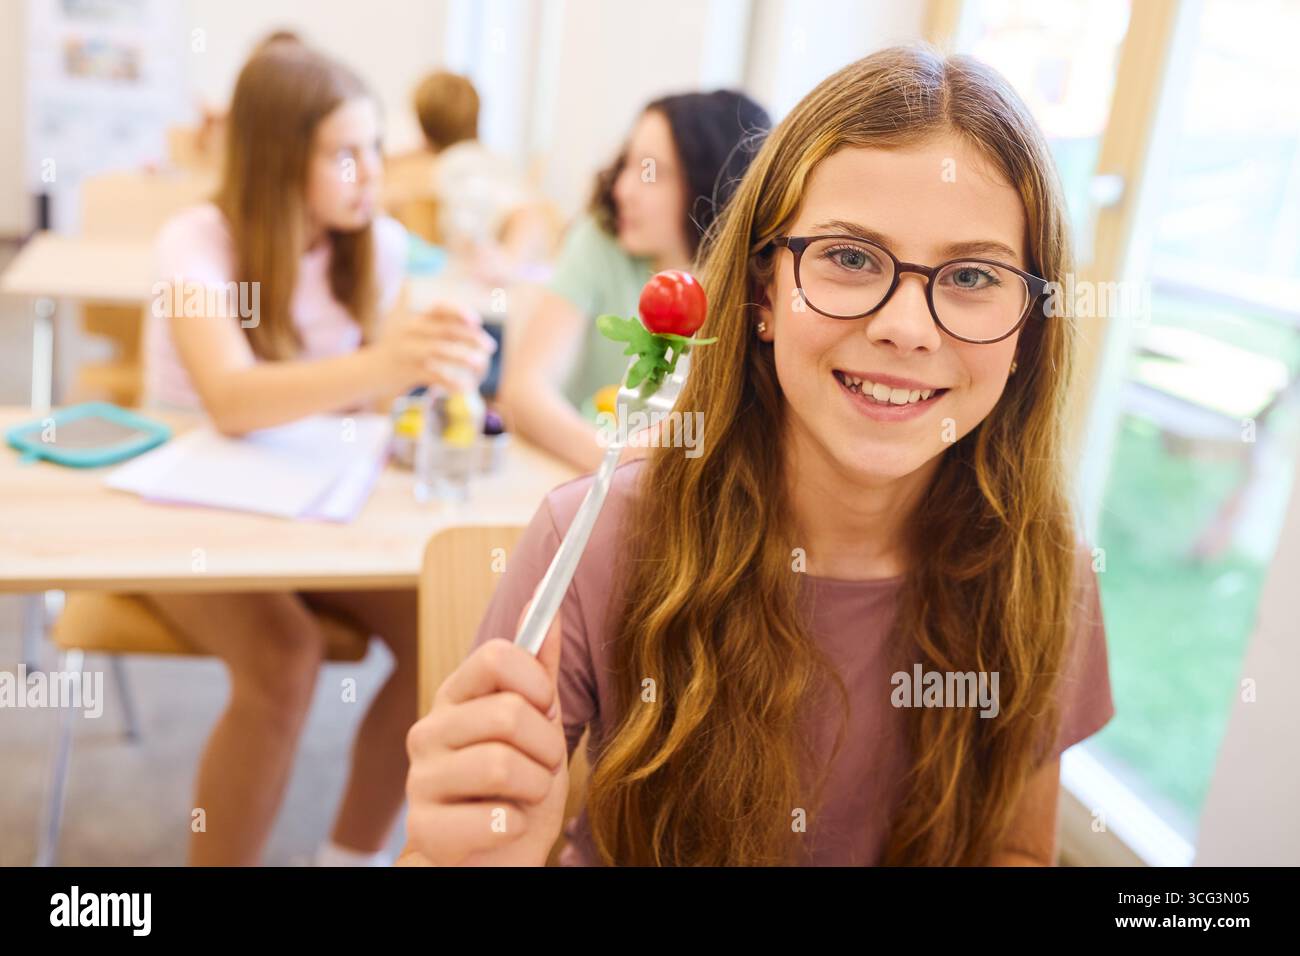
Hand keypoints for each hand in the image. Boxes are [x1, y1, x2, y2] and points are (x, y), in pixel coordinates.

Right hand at [374, 286, 496, 392]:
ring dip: (464, 357)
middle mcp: (411, 332)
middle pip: (446, 330)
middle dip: (472, 337)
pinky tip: (465, 388)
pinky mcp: (405, 371)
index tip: (477, 322)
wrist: (363, 373)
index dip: (460, 312)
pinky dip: (451, 382)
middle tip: (490, 347)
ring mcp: (407, 351)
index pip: (440, 308)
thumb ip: (433, 332)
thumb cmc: (394, 356)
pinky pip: (433, 375)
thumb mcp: (410, 337)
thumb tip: (469, 332)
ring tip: (480, 365)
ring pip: (440, 350)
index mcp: (414, 321)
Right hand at [404, 601, 568, 865]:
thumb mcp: (539, 724)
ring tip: (524, 797)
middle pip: (509, 713)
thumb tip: (547, 606)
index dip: (537, 683)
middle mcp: (428, 731)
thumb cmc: (518, 787)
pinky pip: (493, 819)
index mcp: (455, 696)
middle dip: (547, 747)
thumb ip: (540, 669)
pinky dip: (515, 827)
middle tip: (540, 766)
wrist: (497, 857)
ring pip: (503, 765)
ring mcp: (420, 780)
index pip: (497, 656)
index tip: (546, 708)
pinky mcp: (425, 829)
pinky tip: (503, 828)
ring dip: (535, 788)